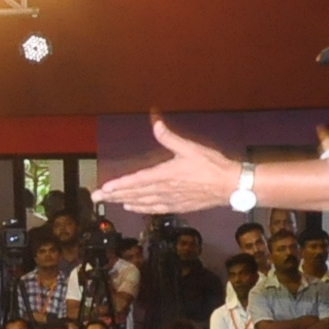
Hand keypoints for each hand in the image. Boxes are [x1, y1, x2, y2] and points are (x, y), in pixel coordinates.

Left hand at [92, 116, 239, 216]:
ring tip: (111, 202)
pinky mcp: (178, 206)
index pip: (136, 181)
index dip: (119, 185)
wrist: (230, 186)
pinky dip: (141, 208)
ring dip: (125, 202)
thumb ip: (169, 136)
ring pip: (142, 202)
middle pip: (134, 194)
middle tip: (97, 198)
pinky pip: (155, 209)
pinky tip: (133, 208)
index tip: (104, 189)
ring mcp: (170, 200)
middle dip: (114, 196)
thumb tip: (155, 120)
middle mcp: (164, 190)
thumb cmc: (212, 165)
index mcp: (165, 175)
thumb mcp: (189, 147)